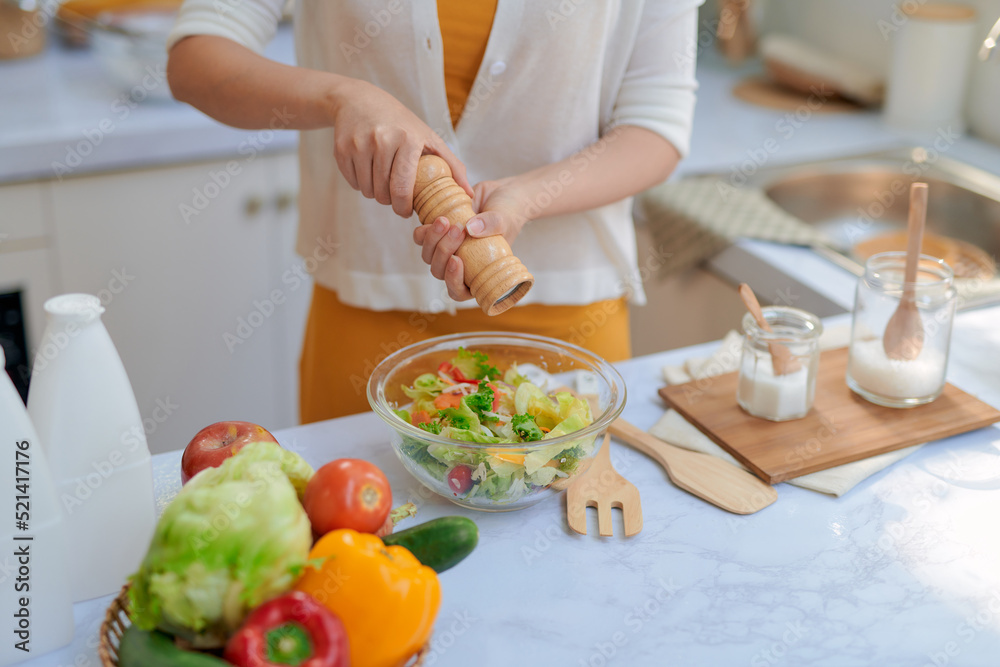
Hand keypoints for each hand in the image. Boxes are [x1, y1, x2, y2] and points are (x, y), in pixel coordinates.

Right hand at [330, 79, 470, 216]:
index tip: (406, 210)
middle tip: (394, 194)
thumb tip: (469, 194)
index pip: (403, 188)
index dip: (403, 207)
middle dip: (389, 201)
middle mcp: (382, 140)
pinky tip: (367, 171)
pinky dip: (360, 183)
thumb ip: (452, 166)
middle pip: (383, 193)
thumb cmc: (401, 123)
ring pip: (367, 190)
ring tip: (382, 182)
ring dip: (375, 193)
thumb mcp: (429, 138)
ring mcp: (359, 144)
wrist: (360, 100)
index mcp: (408, 139)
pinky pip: (352, 181)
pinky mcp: (341, 148)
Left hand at [412, 177, 531, 301]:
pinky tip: (438, 217)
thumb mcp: (505, 220)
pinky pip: (421, 238)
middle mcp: (460, 265)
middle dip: (444, 252)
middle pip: (439, 271)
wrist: (501, 194)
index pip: (458, 291)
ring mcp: (446, 250)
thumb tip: (471, 228)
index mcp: (477, 274)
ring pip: (428, 256)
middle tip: (458, 229)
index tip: (457, 260)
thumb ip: (491, 224)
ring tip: (445, 221)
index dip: (453, 282)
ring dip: (432, 240)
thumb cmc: (509, 214)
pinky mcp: (437, 233)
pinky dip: (424, 230)